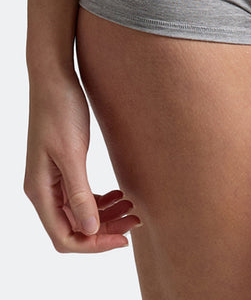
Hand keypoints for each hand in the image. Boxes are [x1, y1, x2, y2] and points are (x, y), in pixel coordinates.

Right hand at [23, 70, 140, 252]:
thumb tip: (90, 229)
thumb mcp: (72, 153)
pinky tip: (119, 194)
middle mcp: (43, 190)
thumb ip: (79, 193)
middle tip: (137, 221)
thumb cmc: (61, 112)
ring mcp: (52, 179)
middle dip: (105, 230)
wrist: (55, 80)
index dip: (95, 243)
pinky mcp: (63, 167)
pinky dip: (101, 200)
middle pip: (74, 227)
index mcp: (40, 191)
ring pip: (79, 212)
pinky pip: (81, 195)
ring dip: (106, 215)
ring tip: (132, 207)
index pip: (64, 236)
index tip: (124, 239)